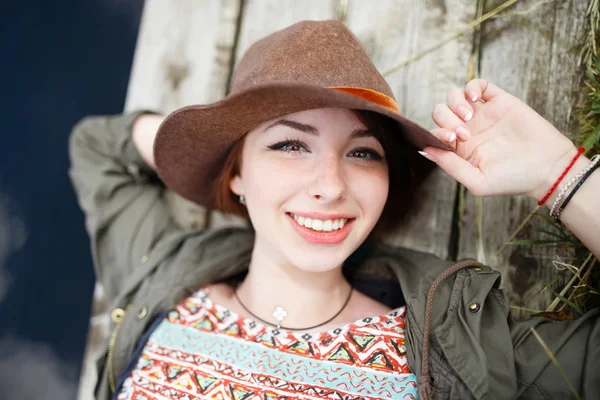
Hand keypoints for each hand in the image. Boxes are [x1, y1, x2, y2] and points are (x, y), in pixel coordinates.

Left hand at [423, 79, 576, 199]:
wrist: (548, 168)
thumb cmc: (513, 179)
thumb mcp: (477, 180)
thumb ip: (449, 165)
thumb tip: (424, 150)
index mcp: (459, 149)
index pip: (435, 133)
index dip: (436, 133)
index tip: (452, 140)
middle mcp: (468, 129)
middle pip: (441, 112)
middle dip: (446, 119)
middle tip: (464, 133)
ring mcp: (483, 114)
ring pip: (454, 96)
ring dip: (455, 103)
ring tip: (469, 116)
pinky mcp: (499, 101)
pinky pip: (478, 84)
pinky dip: (471, 87)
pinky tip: (475, 98)